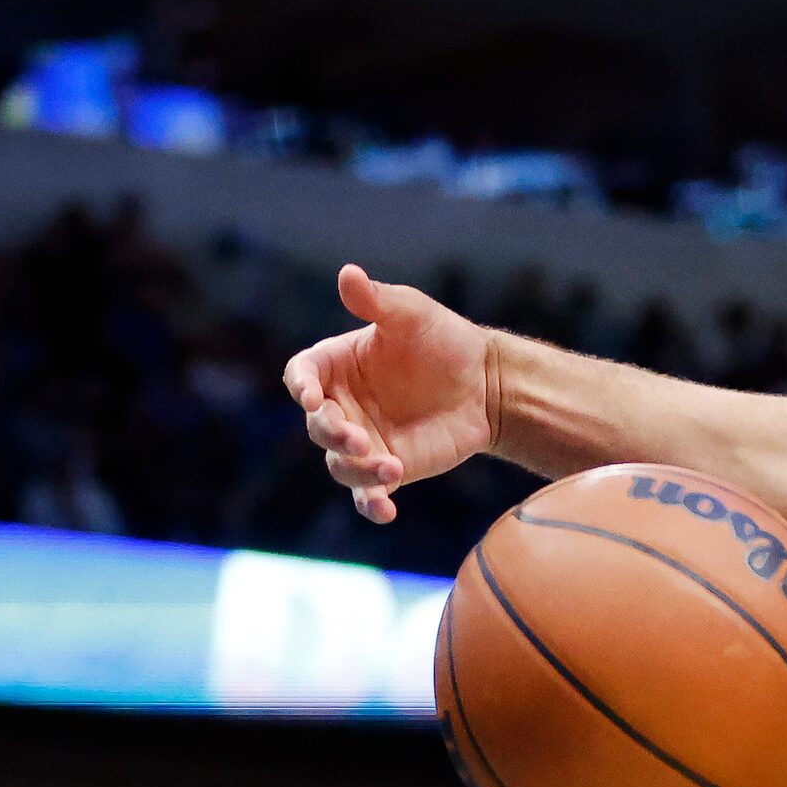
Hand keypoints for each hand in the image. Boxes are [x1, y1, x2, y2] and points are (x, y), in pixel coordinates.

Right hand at [282, 265, 496, 524]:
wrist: (486, 382)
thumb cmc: (443, 340)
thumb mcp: (410, 313)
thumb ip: (376, 301)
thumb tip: (348, 274)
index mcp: (335, 365)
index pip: (301, 376)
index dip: (300, 387)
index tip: (310, 397)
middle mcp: (341, 405)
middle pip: (316, 426)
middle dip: (332, 434)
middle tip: (359, 439)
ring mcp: (362, 440)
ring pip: (339, 465)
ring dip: (357, 470)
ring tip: (391, 468)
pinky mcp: (388, 469)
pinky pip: (368, 494)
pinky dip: (371, 506)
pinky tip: (385, 512)